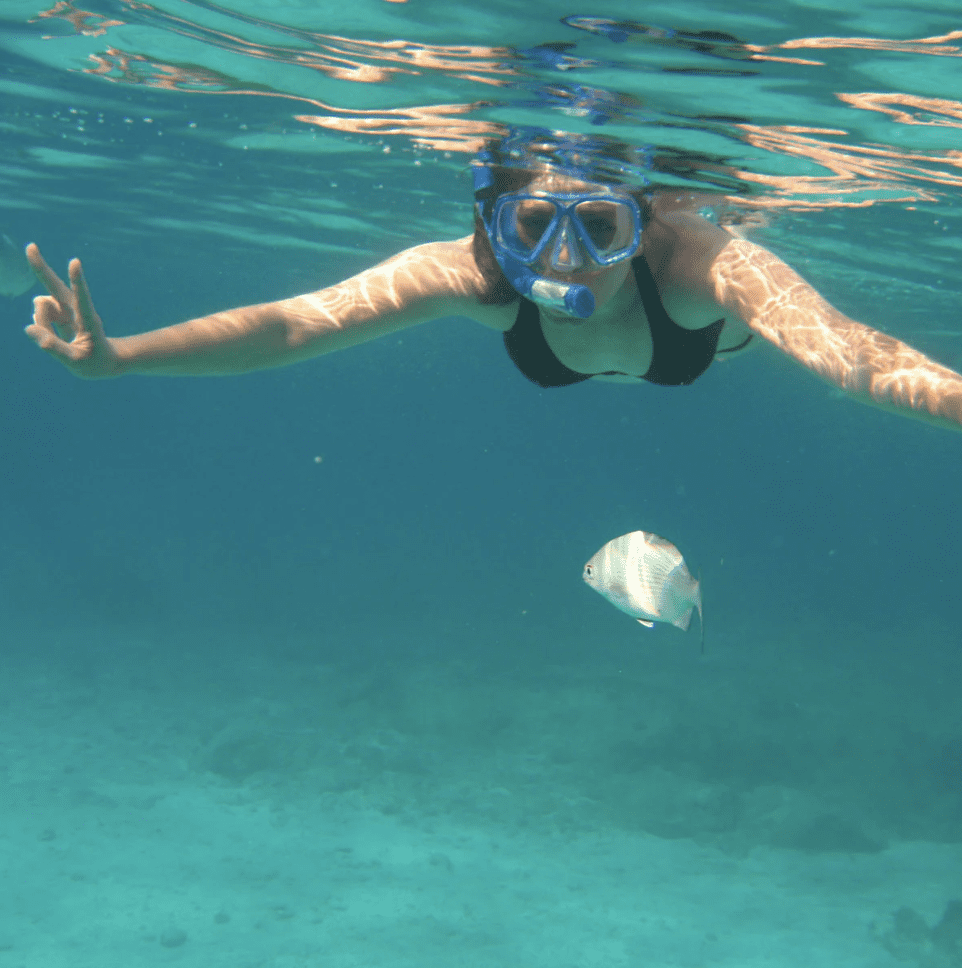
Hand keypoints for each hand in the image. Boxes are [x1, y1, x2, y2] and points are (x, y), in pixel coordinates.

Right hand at [24, 244, 121, 378]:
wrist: (105, 362)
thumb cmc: (96, 362)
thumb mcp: (76, 362)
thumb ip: (54, 348)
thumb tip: (29, 329)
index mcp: (88, 319)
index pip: (82, 298)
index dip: (77, 281)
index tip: (75, 262)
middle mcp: (77, 309)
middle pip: (56, 286)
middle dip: (41, 268)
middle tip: (31, 246)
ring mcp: (68, 309)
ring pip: (42, 306)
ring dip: (39, 321)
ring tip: (50, 340)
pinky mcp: (60, 313)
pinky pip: (39, 316)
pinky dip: (38, 326)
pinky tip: (48, 336)